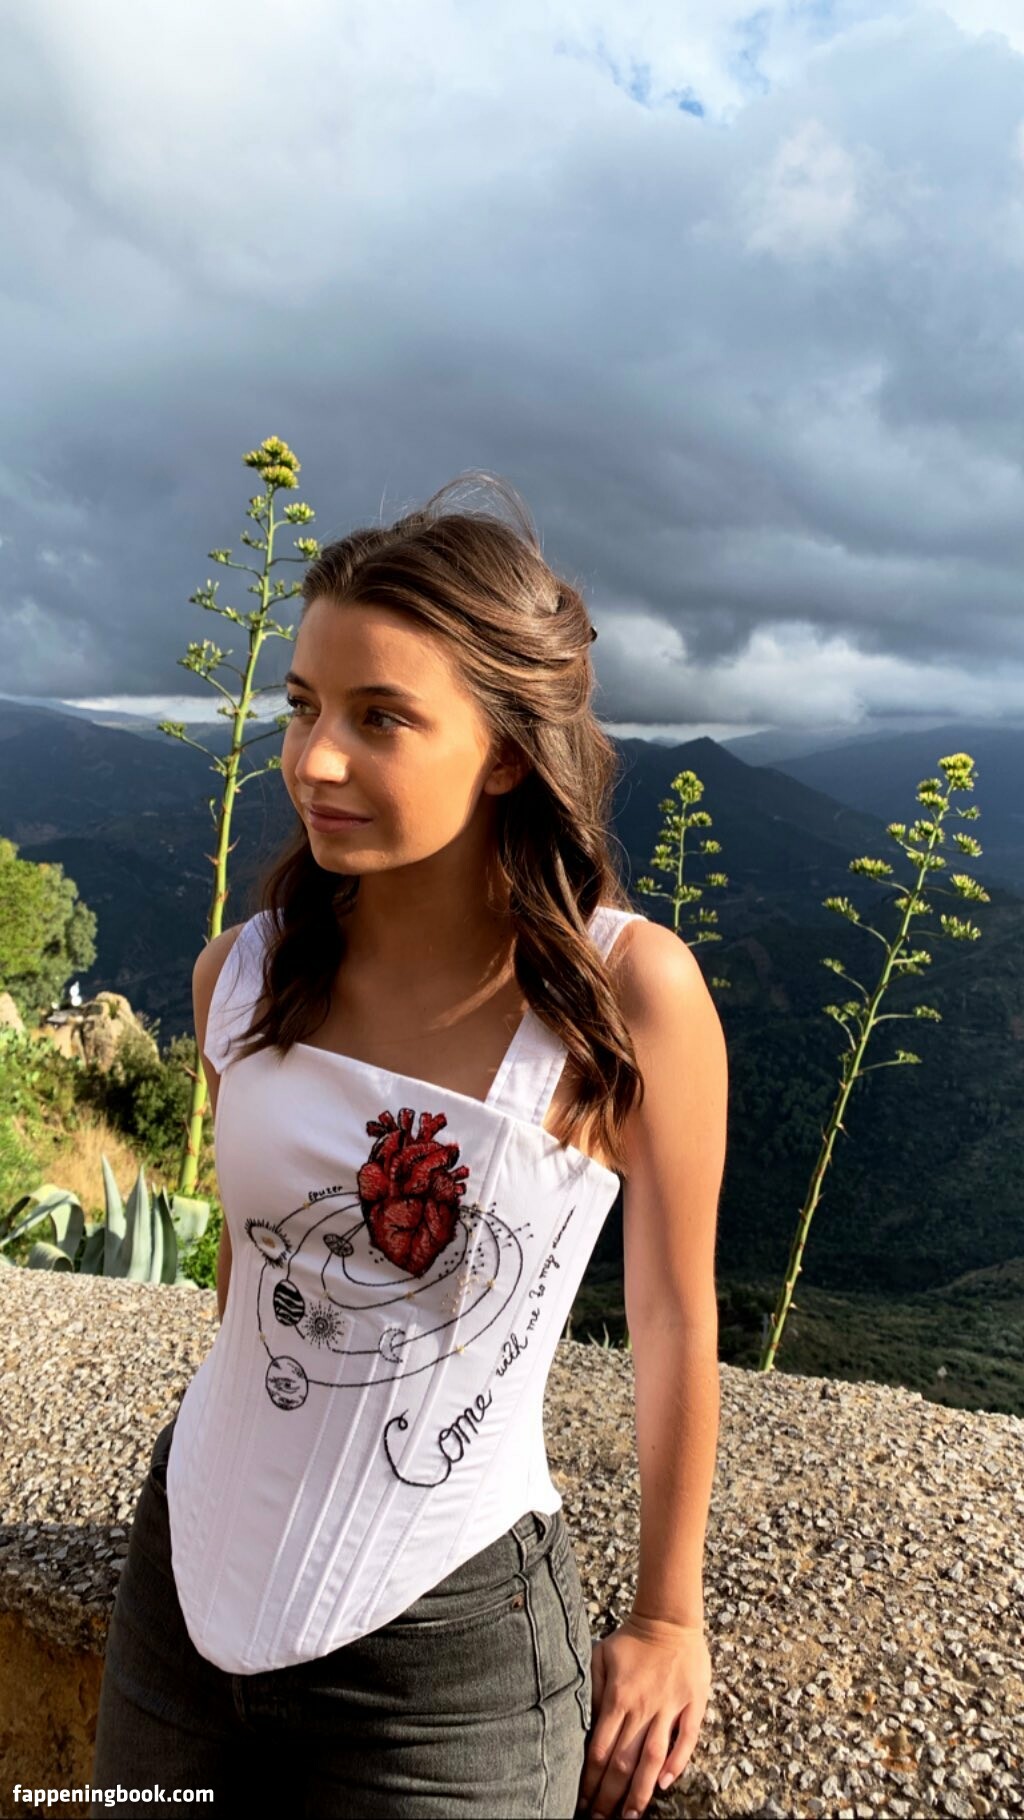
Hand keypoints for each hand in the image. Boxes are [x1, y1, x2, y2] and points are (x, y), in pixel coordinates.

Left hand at [576, 1613, 710, 1817]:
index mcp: (617, 1698)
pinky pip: (687, 1739)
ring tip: (631, 1816)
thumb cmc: (630, 1639)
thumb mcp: (599, 1657)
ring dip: (641, 1790)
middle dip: (611, 1796)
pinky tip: (665, 1783)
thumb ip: (591, 1692)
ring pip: (653, 1757)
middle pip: (624, 1761)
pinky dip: (677, 1762)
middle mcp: (643, 1707)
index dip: (591, 1781)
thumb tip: (588, 1728)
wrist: (668, 1617)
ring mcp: (670, 1707)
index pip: (601, 1751)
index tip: (584, 1802)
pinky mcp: (693, 1703)